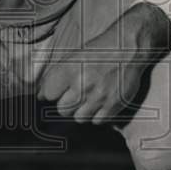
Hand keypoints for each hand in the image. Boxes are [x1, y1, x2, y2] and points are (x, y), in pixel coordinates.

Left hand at [38, 2, 170, 125]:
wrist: (130, 47)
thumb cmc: (100, 49)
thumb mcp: (74, 56)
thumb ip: (56, 76)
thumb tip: (40, 96)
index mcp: (69, 69)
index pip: (48, 94)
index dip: (52, 93)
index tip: (58, 90)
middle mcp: (82, 84)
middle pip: (62, 109)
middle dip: (66, 103)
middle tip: (75, 94)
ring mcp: (99, 97)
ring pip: (78, 118)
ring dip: (81, 111)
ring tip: (88, 99)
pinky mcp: (114, 105)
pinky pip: (97, 121)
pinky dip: (97, 115)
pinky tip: (100, 103)